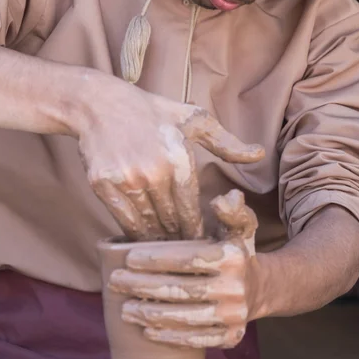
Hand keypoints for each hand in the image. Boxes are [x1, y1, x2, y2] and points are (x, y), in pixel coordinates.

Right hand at [78, 74, 264, 240]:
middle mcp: (154, 173)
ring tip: (164, 252)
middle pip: (170, 223)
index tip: (201, 244)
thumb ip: (227, 143)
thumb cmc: (151, 110)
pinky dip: (133, 233)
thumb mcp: (193, 119)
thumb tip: (258, 154)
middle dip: (179, 240)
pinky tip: (140, 239)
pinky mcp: (103, 185)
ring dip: (156, 241)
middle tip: (184, 254)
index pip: (192, 212)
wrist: (100, 104)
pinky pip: (123, 221)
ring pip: (147, 226)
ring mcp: (127, 181)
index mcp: (180, 159)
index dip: (196, 232)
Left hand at [108, 190, 258, 348]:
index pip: (188, 258)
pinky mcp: (231, 336)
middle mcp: (235, 287)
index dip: (156, 259)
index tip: (128, 258)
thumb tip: (221, 200)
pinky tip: (147, 330)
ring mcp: (234, 315)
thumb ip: (230, 210)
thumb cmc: (234, 252)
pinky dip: (170, 337)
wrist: (260, 288)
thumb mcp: (237, 226)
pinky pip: (196, 340)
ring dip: (151, 314)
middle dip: (143, 286)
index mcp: (232, 256)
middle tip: (115, 281)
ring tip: (124, 309)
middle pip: (181, 289)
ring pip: (185, 317)